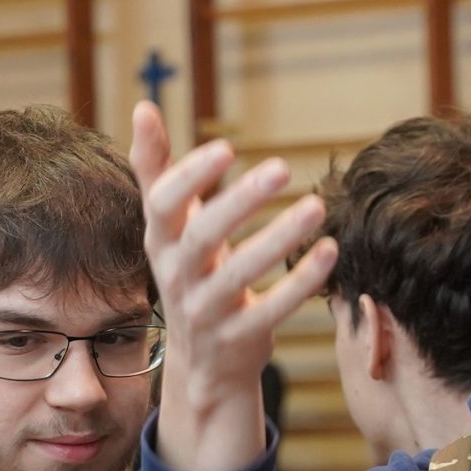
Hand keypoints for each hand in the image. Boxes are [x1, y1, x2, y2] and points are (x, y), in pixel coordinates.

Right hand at [128, 100, 336, 470]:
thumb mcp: (169, 228)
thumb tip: (143, 106)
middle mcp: (177, 277)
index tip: (226, 147)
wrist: (203, 363)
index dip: (190, 176)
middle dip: (241, 201)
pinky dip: (300, 282)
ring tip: (316, 206)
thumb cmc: (191, 274)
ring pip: (239, 275)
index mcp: (161, 242)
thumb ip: (156, 170)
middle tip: (282, 168)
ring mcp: (206, 312)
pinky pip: (271, 310)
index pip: (163, 204)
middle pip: (203, 235)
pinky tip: (328, 251)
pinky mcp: (239, 339)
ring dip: (279, 239)